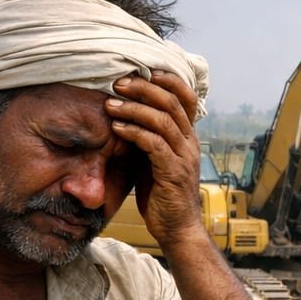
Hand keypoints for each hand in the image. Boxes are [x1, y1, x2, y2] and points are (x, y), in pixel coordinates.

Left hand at [104, 71, 203, 246]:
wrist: (177, 228)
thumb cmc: (162, 194)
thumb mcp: (155, 158)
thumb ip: (148, 136)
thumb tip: (123, 114)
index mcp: (188, 137)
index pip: (186, 97)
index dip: (167, 79)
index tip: (142, 71)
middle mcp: (190, 143)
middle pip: (173, 102)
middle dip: (144, 88)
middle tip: (118, 83)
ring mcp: (184, 157)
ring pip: (162, 120)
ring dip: (133, 108)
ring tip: (110, 104)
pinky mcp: (173, 172)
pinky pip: (154, 144)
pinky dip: (134, 132)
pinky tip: (116, 128)